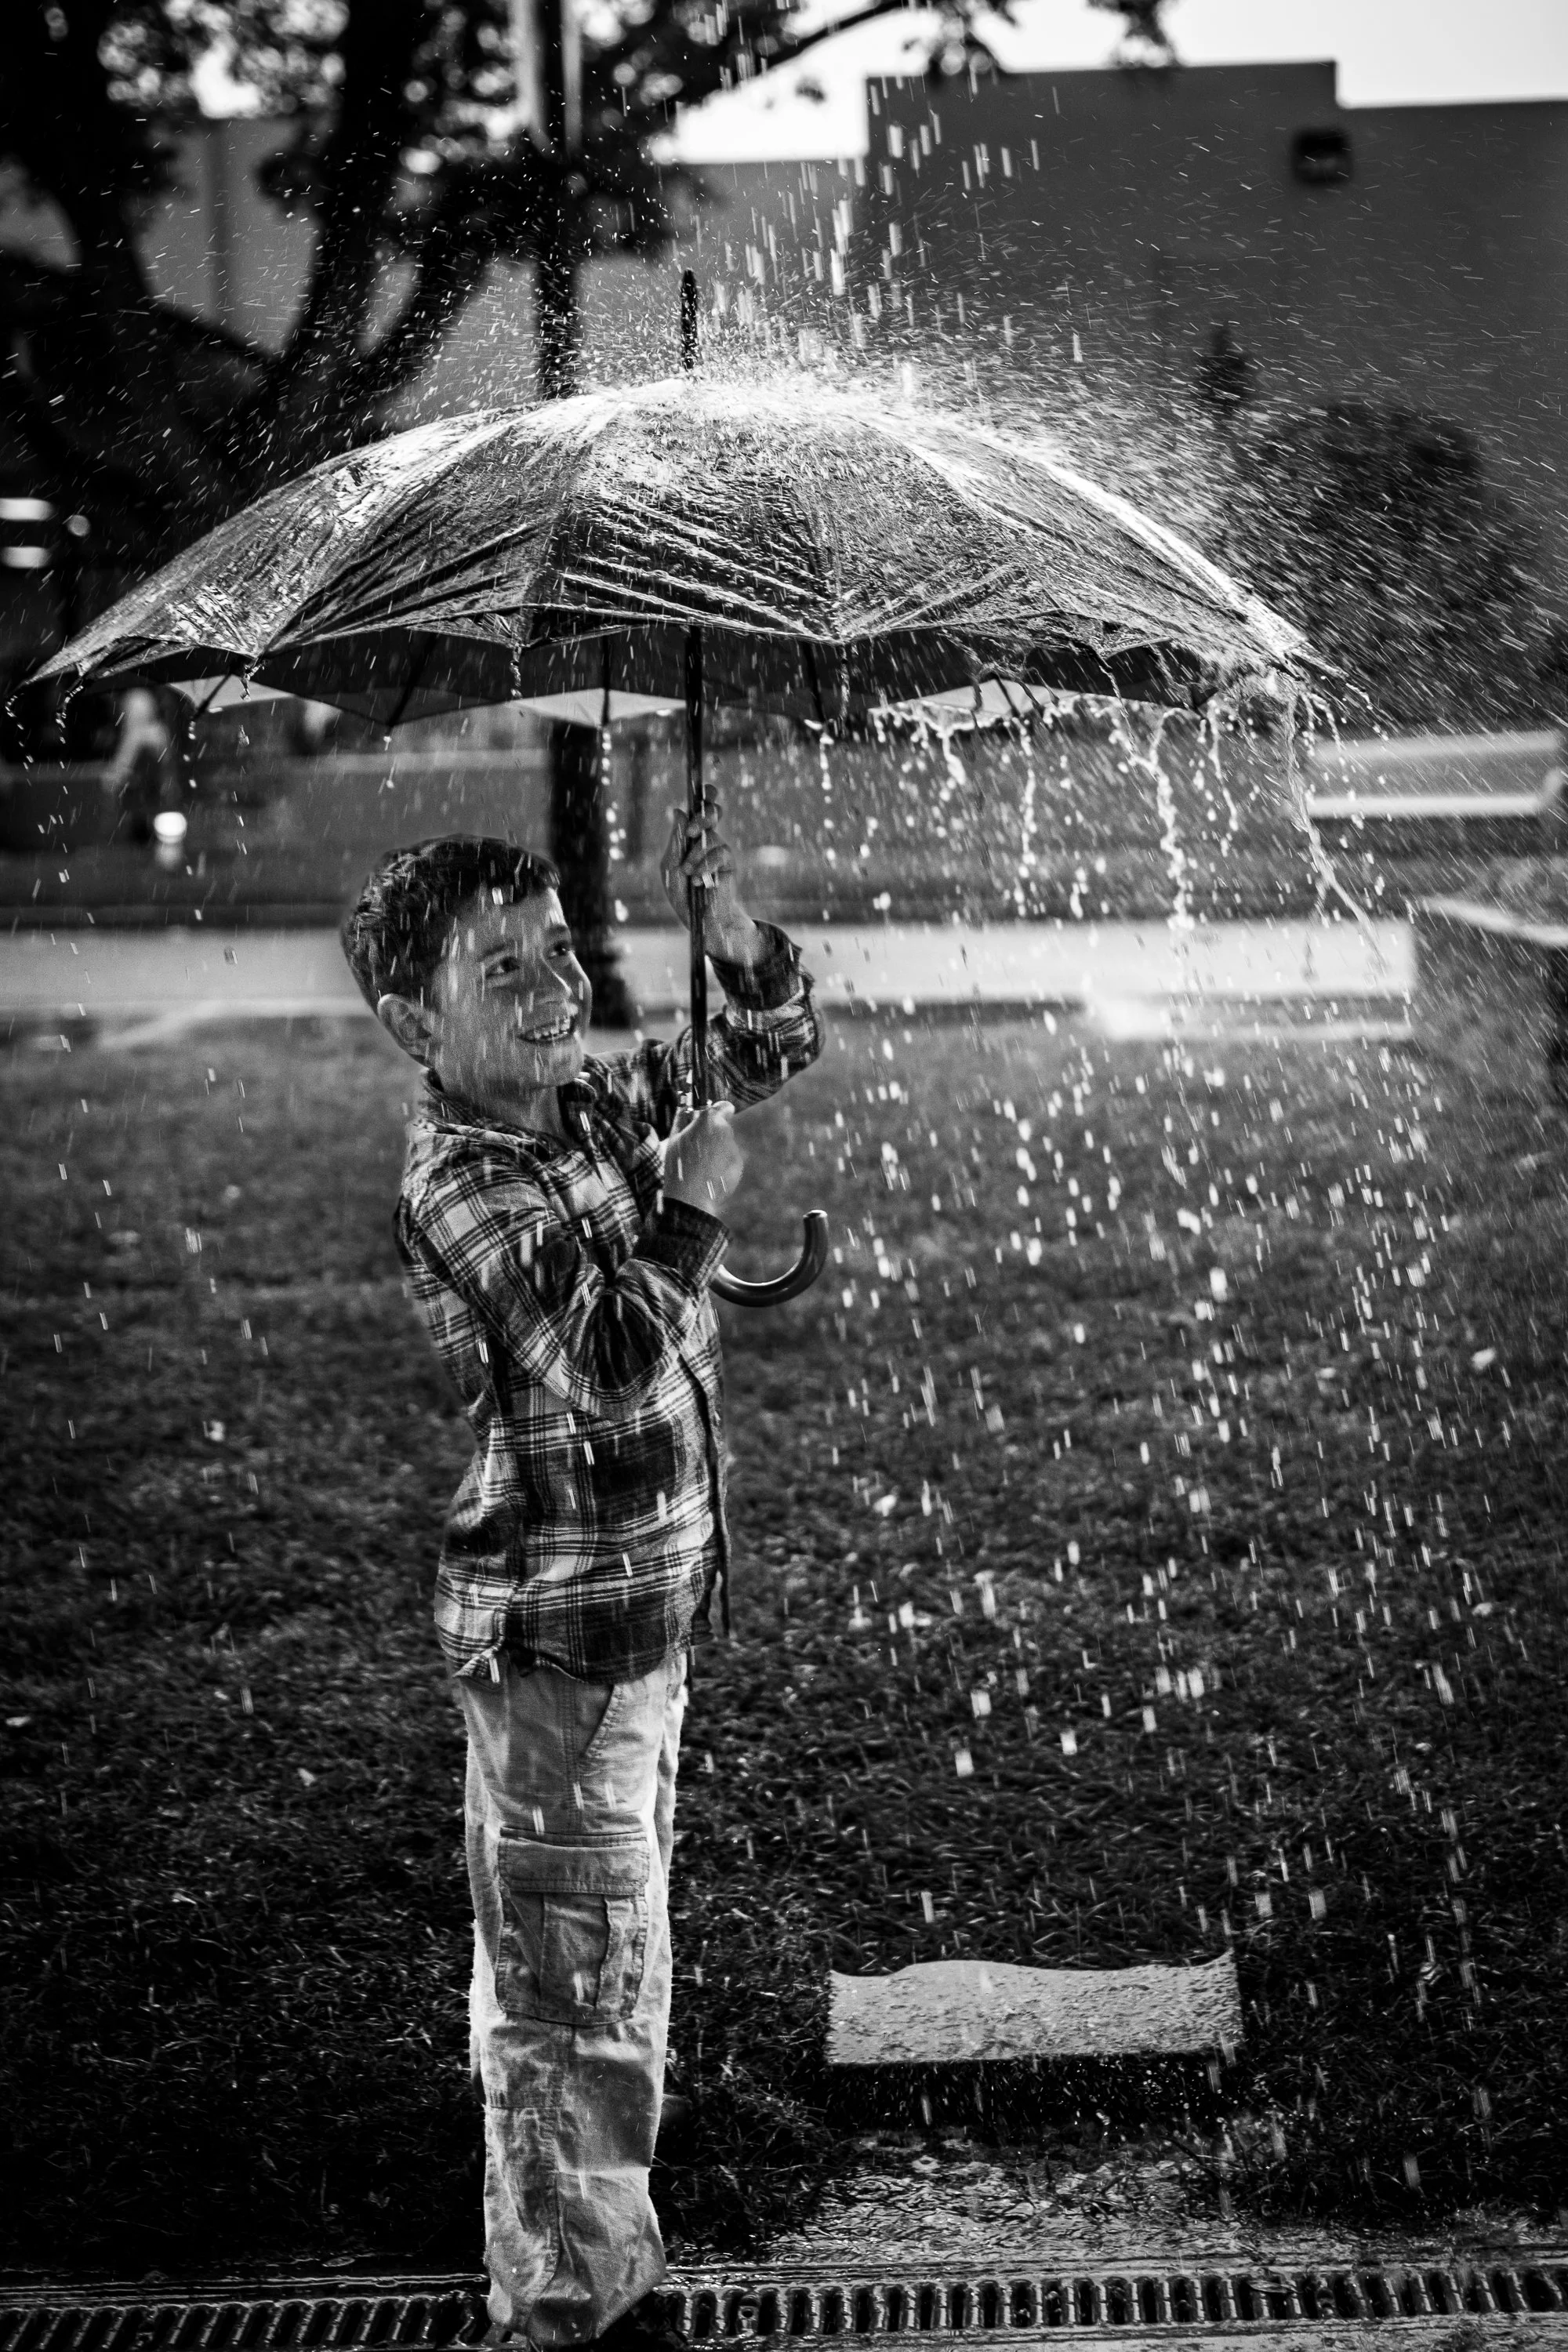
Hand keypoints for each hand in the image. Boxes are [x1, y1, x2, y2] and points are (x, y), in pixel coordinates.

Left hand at [660, 794, 762, 962]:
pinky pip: (721, 853)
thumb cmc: (683, 895)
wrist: (701, 920)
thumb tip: (680, 811)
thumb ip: (675, 842)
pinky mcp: (730, 864)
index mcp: (690, 838)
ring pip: (712, 837)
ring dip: (696, 855)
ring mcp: (719, 851)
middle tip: (693, 832)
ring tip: (688, 872)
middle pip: (712, 813)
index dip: (706, 797)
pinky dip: (707, 865)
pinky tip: (699, 880)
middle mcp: (706, 841)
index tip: (707, 789)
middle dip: (703, 817)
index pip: (699, 811)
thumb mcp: (670, 868)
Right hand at [662, 1101, 744, 1214]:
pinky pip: (731, 1159)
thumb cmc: (678, 1165)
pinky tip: (709, 1174)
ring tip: (702, 1165)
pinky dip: (723, 1164)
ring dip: (718, 1150)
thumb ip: (681, 1119)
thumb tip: (684, 1108)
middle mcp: (724, 1131)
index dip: (719, 1111)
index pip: (723, 1106)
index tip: (713, 1118)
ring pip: (727, 1144)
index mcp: (708, 1121)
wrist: (690, 1196)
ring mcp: (733, 1148)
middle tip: (699, 1148)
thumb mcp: (674, 1139)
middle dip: (714, 1133)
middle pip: (724, 1127)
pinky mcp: (738, 1163)